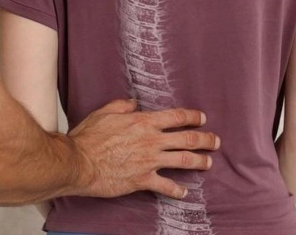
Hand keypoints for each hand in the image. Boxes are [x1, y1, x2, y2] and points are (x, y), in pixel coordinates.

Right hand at [68, 99, 220, 199]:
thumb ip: (122, 106)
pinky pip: (166, 186)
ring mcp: (149, 161)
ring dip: (200, 161)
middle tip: (215, 141)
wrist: (79, 162)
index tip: (202, 118)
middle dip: (206, 139)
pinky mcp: (143, 180)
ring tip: (208, 163)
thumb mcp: (104, 112)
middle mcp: (151, 140)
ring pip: (184, 160)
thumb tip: (133, 103)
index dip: (193, 117)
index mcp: (144, 122)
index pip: (177, 117)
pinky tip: (184, 192)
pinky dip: (177, 190)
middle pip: (188, 139)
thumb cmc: (88, 137)